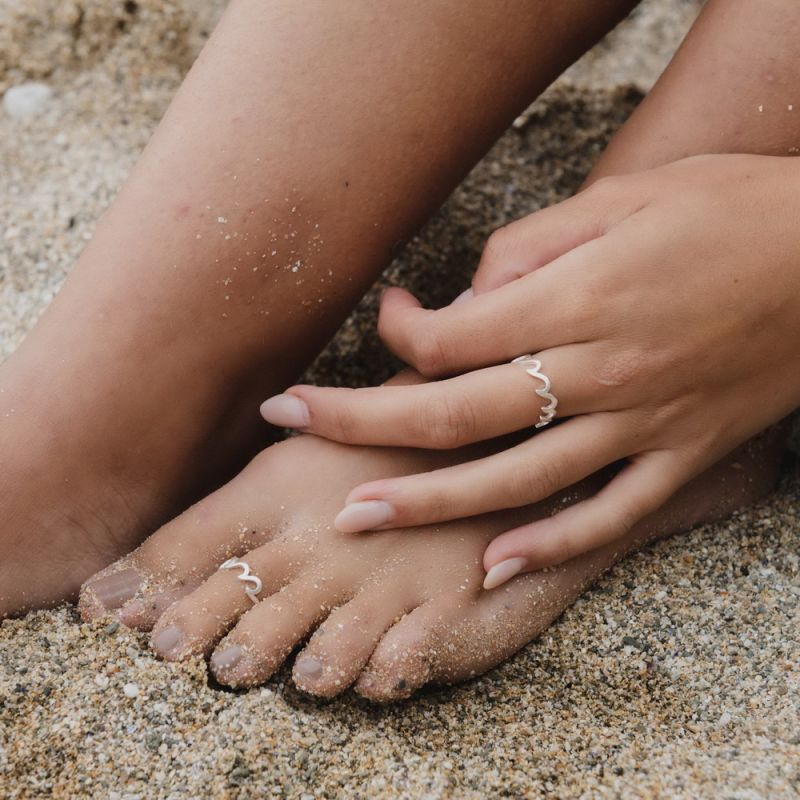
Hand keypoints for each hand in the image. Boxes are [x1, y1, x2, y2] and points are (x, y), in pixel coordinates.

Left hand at [260, 154, 799, 587]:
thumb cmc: (727, 210)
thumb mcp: (622, 198)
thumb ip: (531, 247)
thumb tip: (465, 294)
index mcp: (577, 300)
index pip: (452, 337)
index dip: (398, 333)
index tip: (384, 319)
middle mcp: (600, 371)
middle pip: (456, 415)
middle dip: (362, 423)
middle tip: (291, 429)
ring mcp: (642, 425)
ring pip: (516, 479)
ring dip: (427, 503)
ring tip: (356, 518)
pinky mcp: (681, 456)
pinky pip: (609, 515)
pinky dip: (551, 545)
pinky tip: (493, 566)